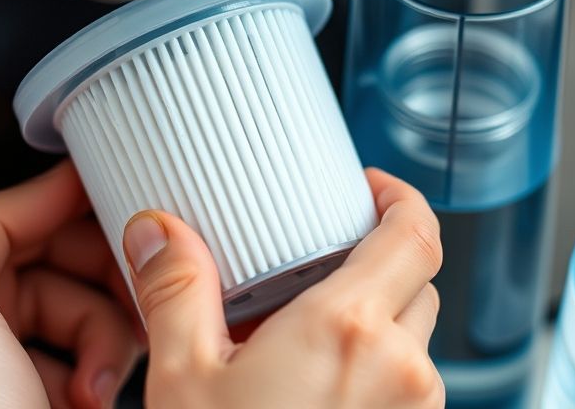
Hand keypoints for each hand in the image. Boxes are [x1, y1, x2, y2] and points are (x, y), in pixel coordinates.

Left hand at [0, 161, 141, 408]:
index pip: (10, 221)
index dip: (62, 202)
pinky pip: (106, 358)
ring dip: (110, 333)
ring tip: (99, 374)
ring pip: (93, 310)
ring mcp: (24, 374)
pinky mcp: (63, 405)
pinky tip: (98, 398)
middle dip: (100, 276)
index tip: (113, 187)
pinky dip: (112, 370)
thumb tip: (41, 187)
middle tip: (129, 286)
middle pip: (61, 264)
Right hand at [125, 168, 443, 408]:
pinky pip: (410, 383)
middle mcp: (399, 367)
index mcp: (347, 329)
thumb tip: (158, 232)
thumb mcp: (185, 380)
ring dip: (377, 319)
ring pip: (416, 335)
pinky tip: (322, 386)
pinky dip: (378, 366)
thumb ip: (176, 291)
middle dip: (375, 260)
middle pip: (416, 279)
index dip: (400, 197)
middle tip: (323, 261)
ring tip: (313, 330)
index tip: (369, 189)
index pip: (416, 232)